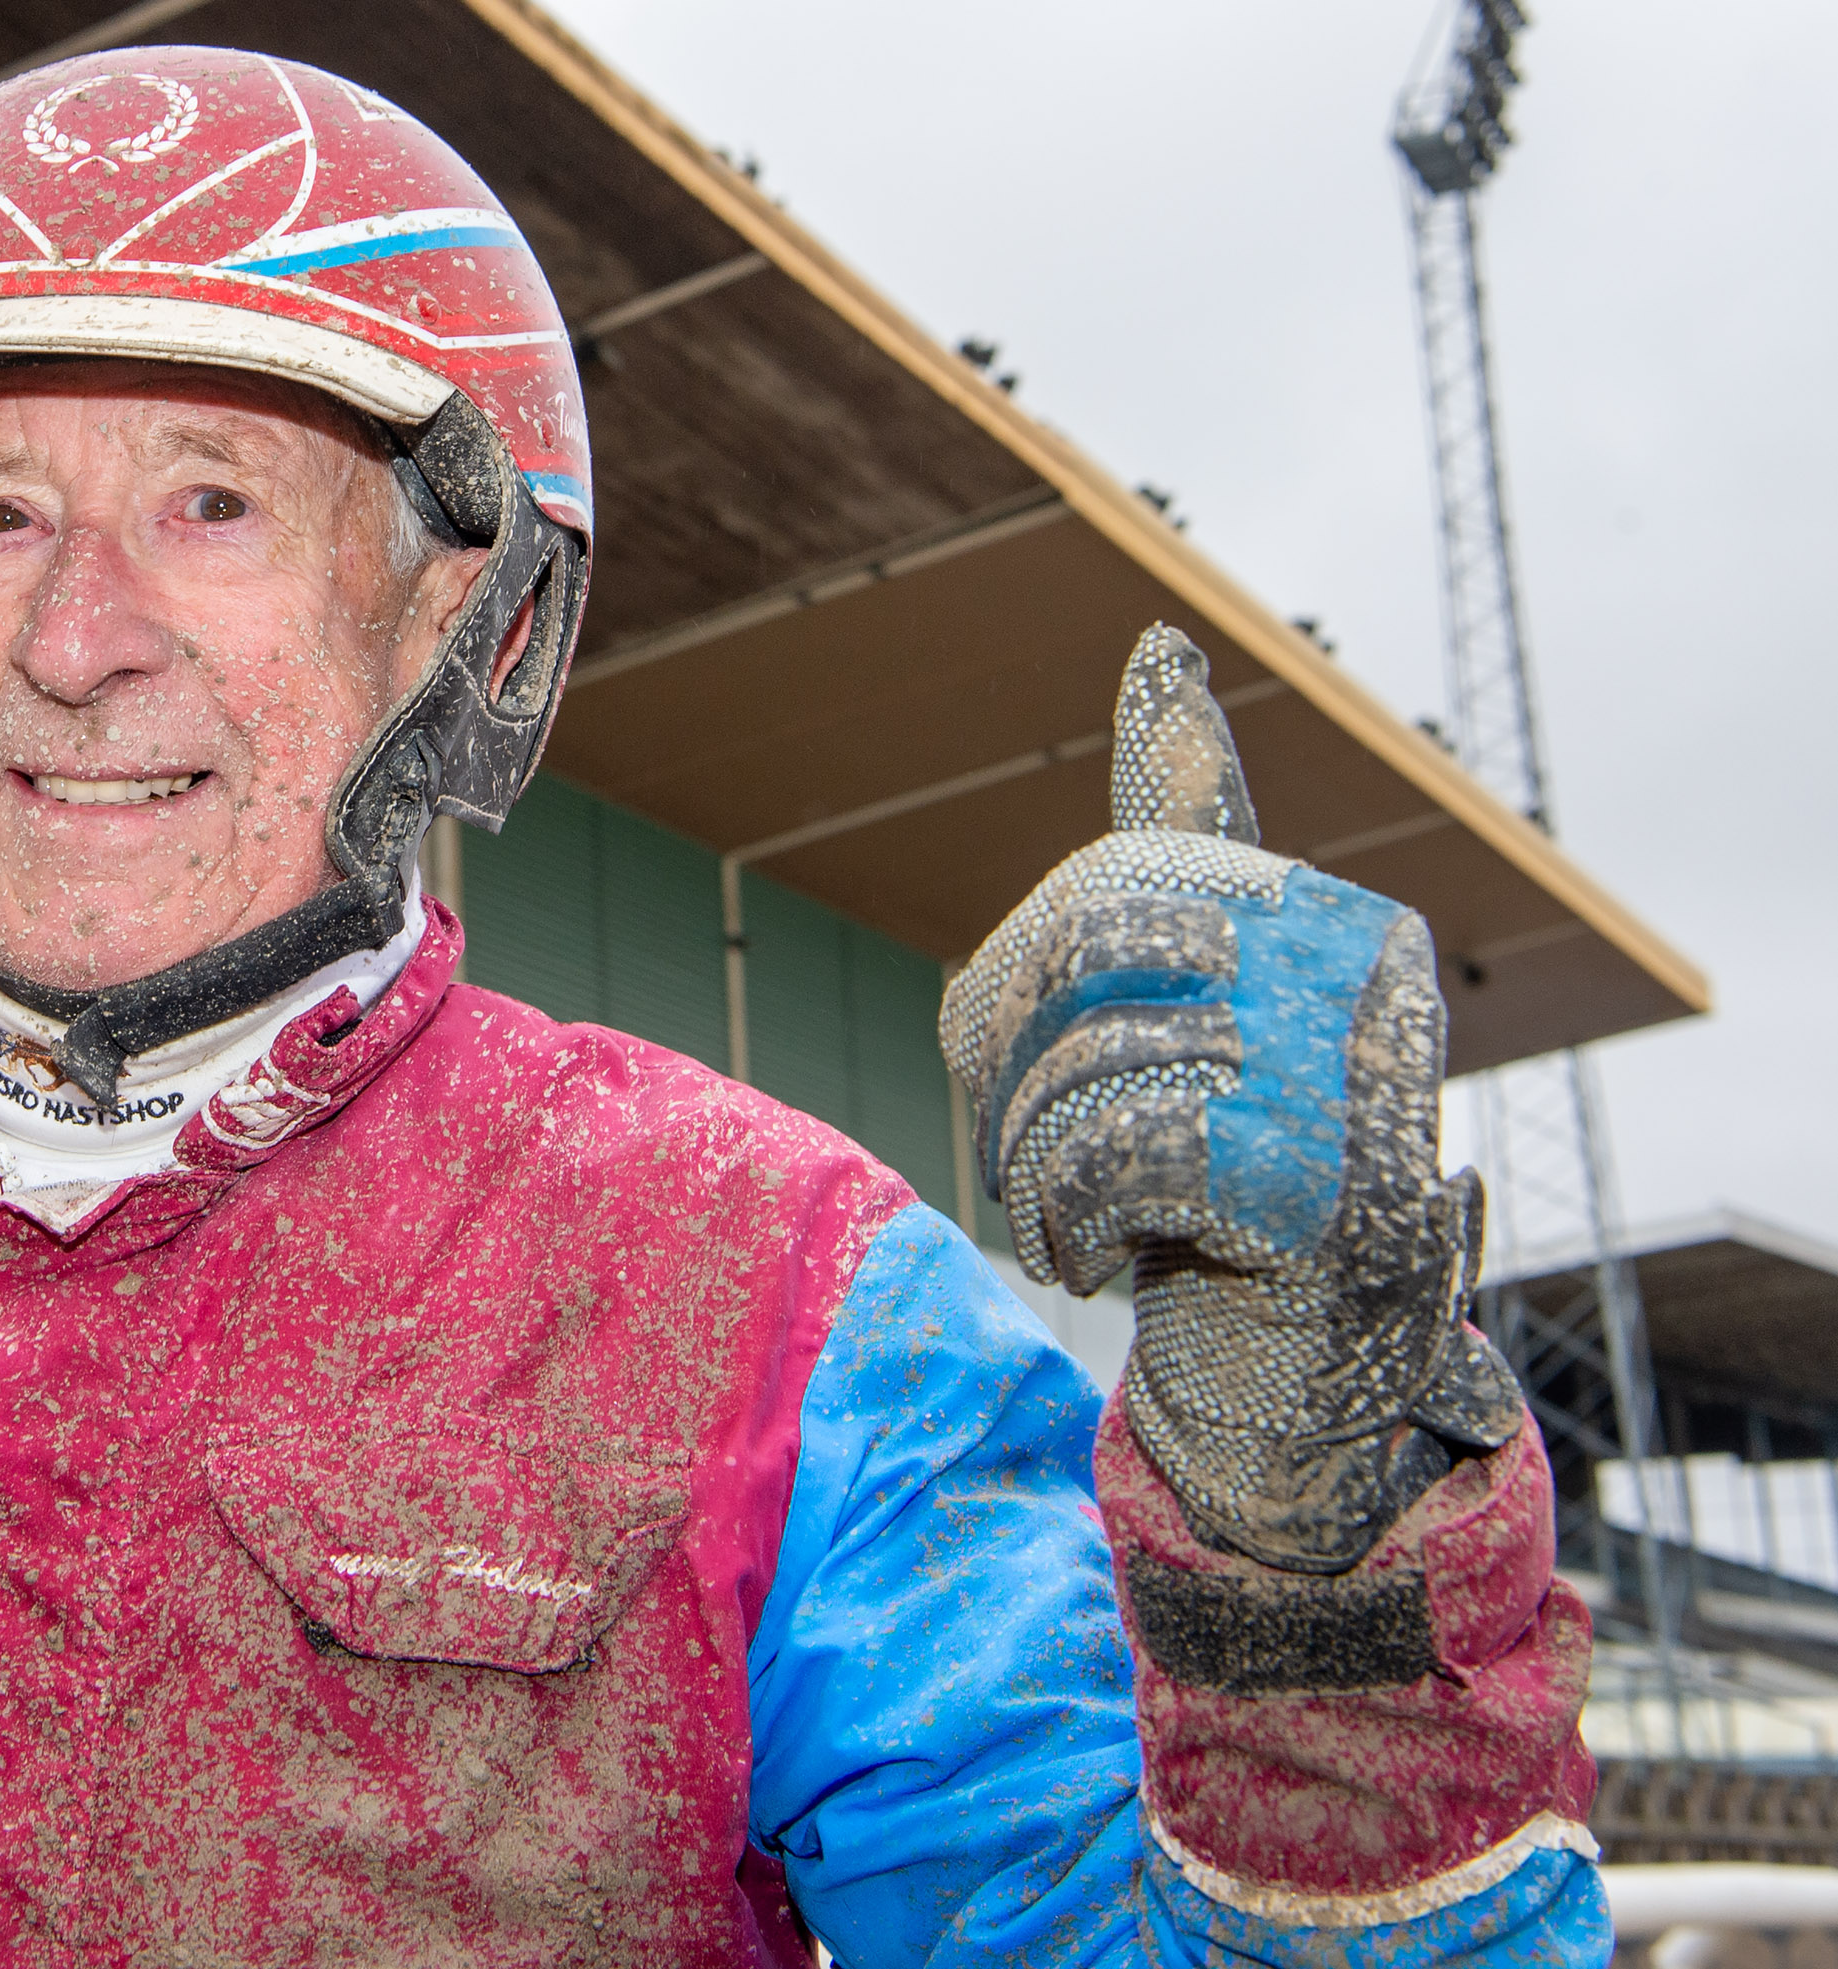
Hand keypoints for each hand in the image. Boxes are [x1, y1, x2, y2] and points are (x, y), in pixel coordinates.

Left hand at [939, 626, 1522, 1573]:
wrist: (1291, 1391)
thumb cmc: (1203, 1205)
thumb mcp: (1152, 1032)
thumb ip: (1138, 889)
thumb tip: (1163, 651)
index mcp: (1324, 928)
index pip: (1179, 835)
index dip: (1150, 779)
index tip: (1152, 678)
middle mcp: (1360, 974)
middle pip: (1086, 932)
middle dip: (1005, 1051)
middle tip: (1030, 1153)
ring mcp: (1353, 1072)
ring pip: (1085, 1053)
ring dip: (1032, 1162)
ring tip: (1085, 1219)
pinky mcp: (1323, 1180)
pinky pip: (1110, 1149)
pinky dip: (1069, 1220)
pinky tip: (1108, 1261)